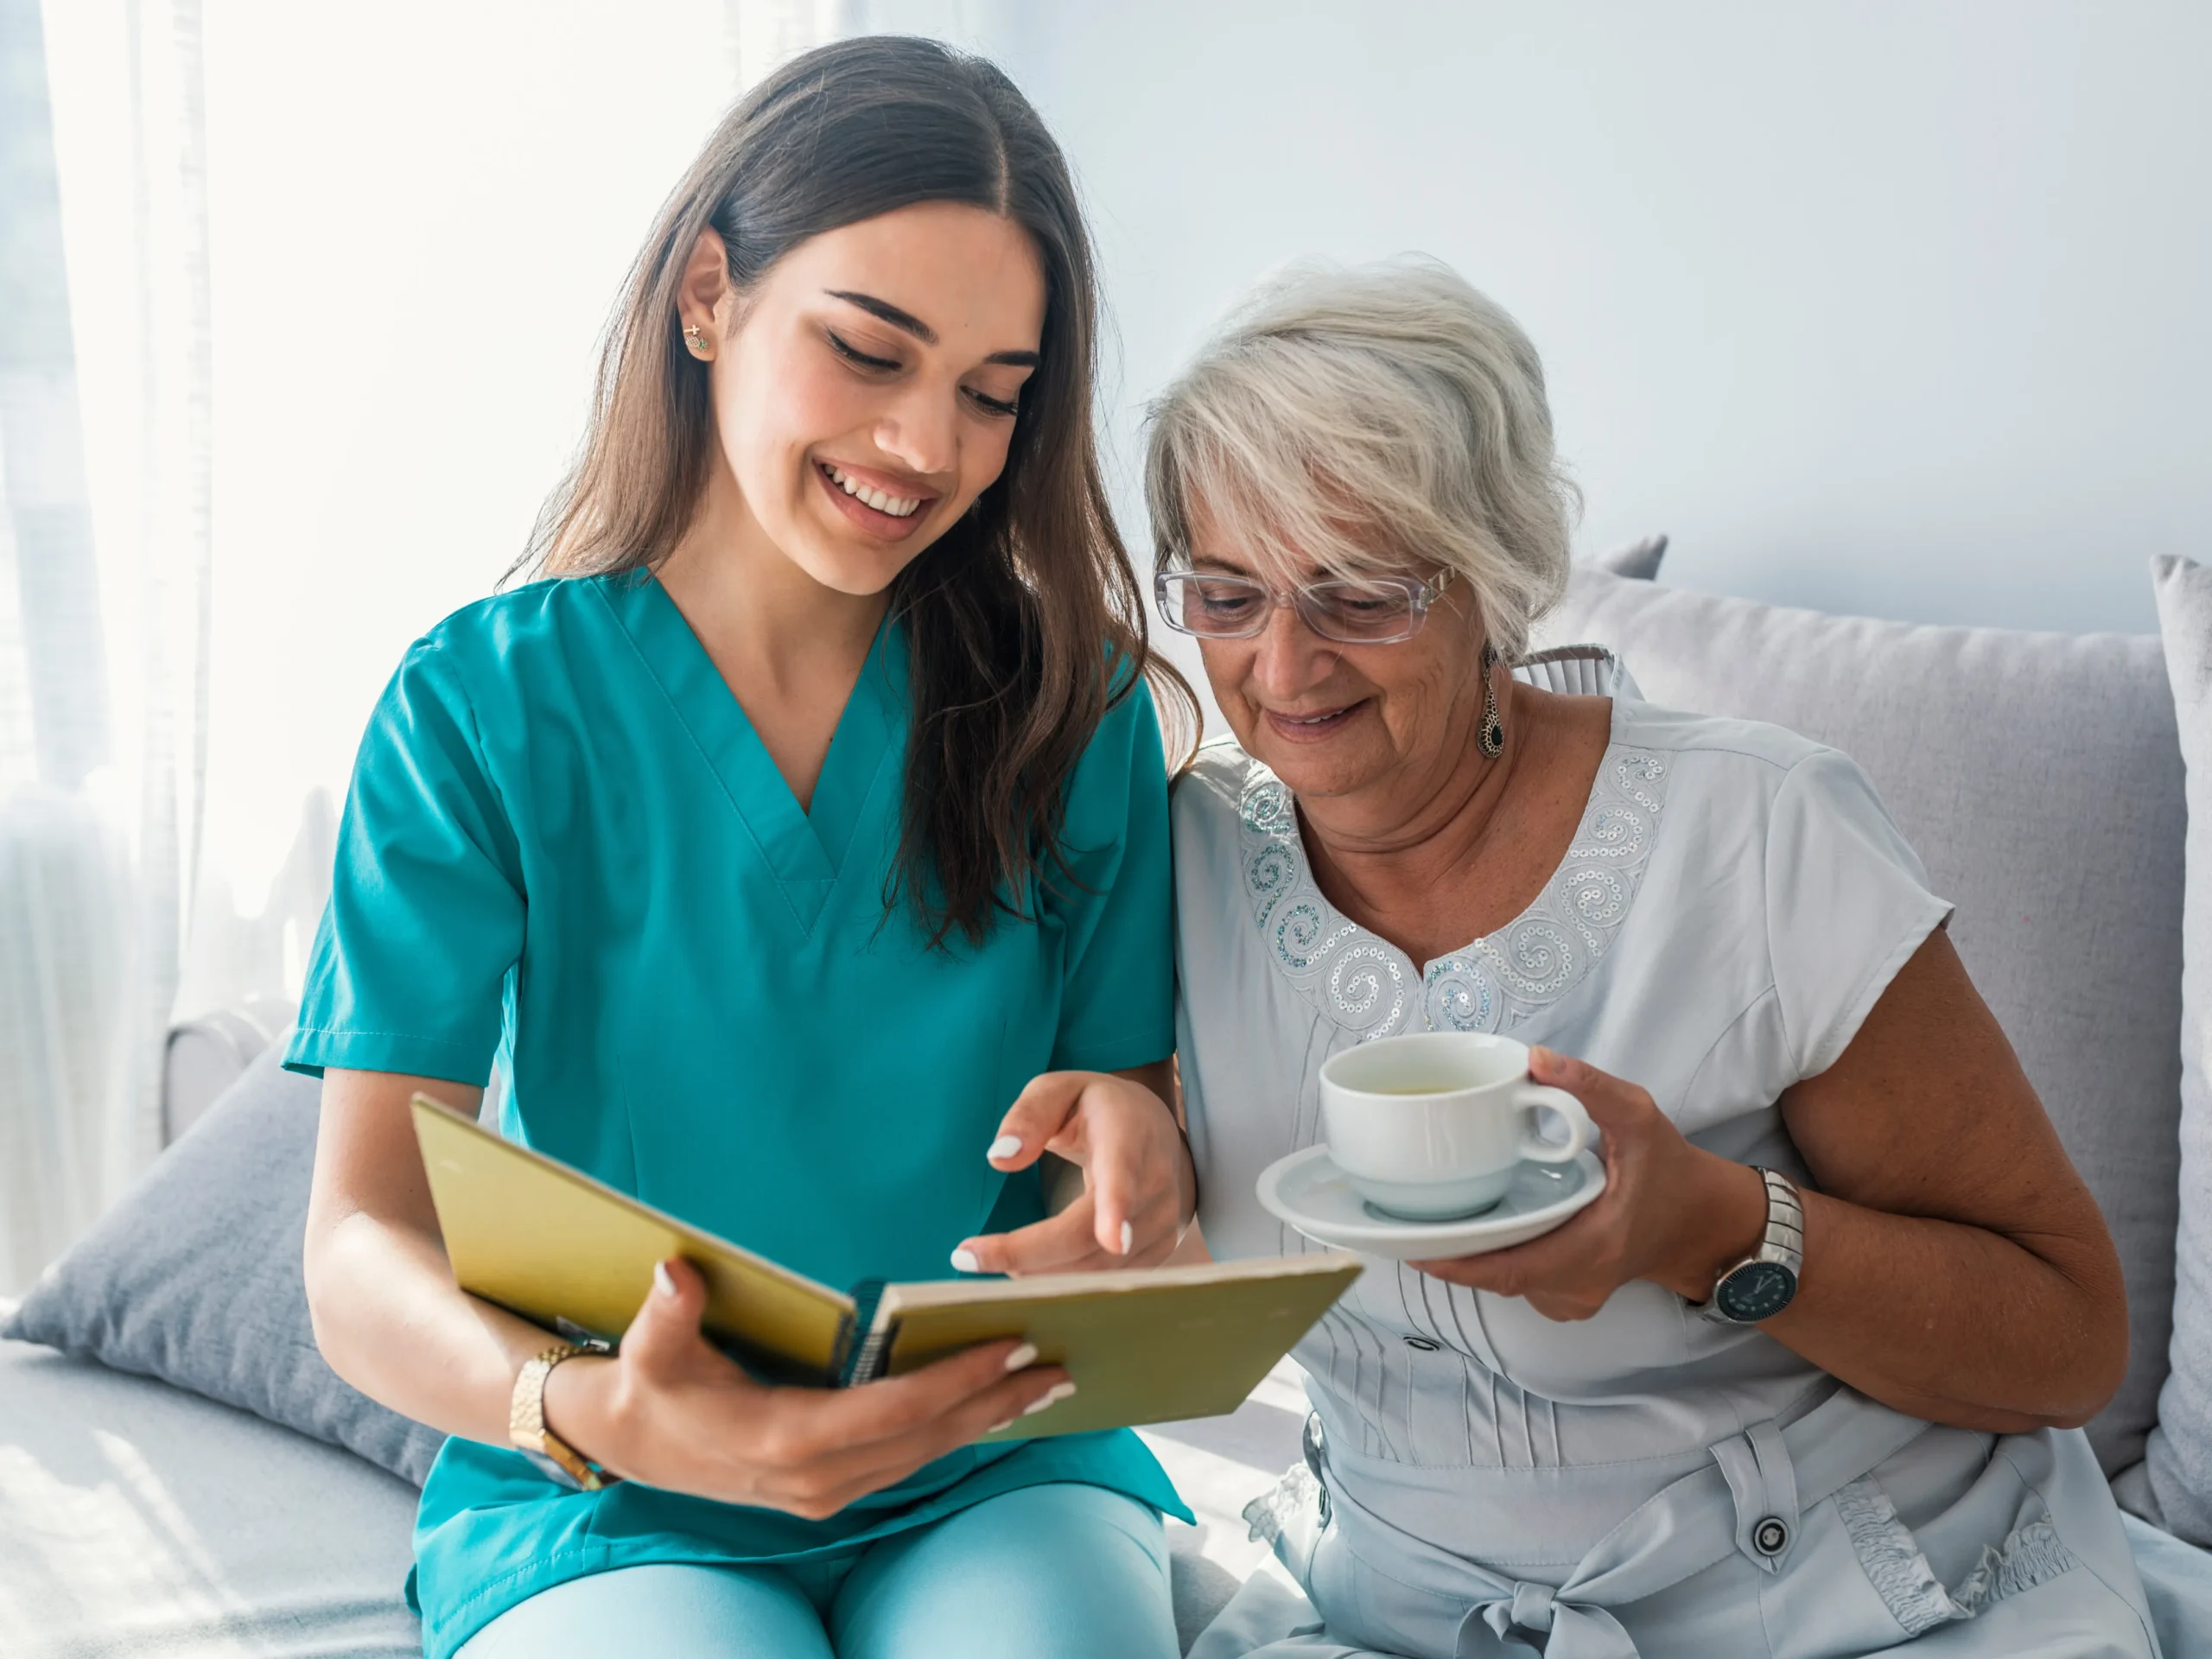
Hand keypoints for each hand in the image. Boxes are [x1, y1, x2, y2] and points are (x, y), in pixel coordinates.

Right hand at [544, 1258, 1071, 1518]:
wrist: (632, 1442)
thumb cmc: (650, 1383)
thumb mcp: (649, 1348)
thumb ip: (668, 1314)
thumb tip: (675, 1273)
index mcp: (785, 1440)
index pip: (892, 1412)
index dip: (955, 1381)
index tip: (1010, 1347)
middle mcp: (816, 1478)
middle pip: (925, 1440)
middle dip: (994, 1402)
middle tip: (1058, 1364)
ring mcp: (827, 1491)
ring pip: (925, 1455)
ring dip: (985, 1420)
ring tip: (1044, 1381)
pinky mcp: (832, 1489)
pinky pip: (909, 1459)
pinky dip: (954, 1431)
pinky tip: (992, 1405)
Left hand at [949, 1066, 1196, 1275]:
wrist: (1154, 1133)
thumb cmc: (1096, 1109)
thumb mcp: (1059, 1089)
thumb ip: (1029, 1115)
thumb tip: (1000, 1158)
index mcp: (1129, 1134)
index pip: (1124, 1173)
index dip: (1118, 1207)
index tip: (1112, 1239)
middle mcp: (1155, 1183)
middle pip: (1096, 1236)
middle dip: (1031, 1252)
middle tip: (967, 1257)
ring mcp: (1162, 1222)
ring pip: (1098, 1266)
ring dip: (1039, 1271)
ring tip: (988, 1258)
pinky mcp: (1159, 1250)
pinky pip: (1108, 1279)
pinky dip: (1062, 1279)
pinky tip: (1026, 1269)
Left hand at [1410, 1047, 1765, 1320]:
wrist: (1702, 1224)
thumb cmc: (1671, 1172)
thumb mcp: (1639, 1117)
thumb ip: (1591, 1087)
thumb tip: (1536, 1060)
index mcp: (1595, 1247)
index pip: (1512, 1269)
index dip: (1459, 1263)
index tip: (1414, 1246)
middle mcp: (1579, 1284)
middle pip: (1496, 1278)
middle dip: (1449, 1255)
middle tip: (1403, 1221)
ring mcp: (1573, 1299)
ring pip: (1503, 1283)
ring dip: (1468, 1257)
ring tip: (1429, 1220)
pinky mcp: (1567, 1297)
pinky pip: (1517, 1283)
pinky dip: (1491, 1260)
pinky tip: (1471, 1230)